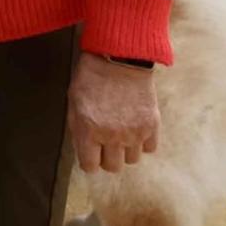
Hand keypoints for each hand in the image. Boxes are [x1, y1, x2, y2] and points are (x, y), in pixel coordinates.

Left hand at [67, 53, 158, 172]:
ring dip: (126, 149)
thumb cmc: (91, 78)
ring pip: (132, 160)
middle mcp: (112, 136)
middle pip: (113, 167)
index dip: (89, 160)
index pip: (90, 166)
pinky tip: (135, 126)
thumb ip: (78, 130)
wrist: (119, 58)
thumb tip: (84, 151)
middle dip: (107, 157)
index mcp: (89, 130)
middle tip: (105, 142)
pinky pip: (149, 148)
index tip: (90, 152)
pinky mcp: (152, 126)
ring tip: (121, 131)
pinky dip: (143, 141)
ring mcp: (134, 132)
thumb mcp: (74, 102)